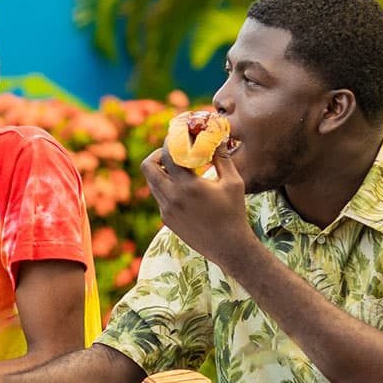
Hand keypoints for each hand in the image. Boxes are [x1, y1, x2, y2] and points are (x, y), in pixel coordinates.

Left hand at [141, 143, 255, 269]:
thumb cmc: (234, 212)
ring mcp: (166, 210)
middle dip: (156, 155)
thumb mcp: (233, 182)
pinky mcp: (166, 220)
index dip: (170, 141)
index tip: (178, 136)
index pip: (167, 155)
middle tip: (171, 153)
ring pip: (152, 183)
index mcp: (187, 186)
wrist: (228, 247)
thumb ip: (222, 158)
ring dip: (162, 172)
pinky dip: (168, 187)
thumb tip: (217, 138)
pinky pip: (160, 197)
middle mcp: (171, 197)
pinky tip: (186, 189)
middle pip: (148, 167)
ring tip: (181, 169)